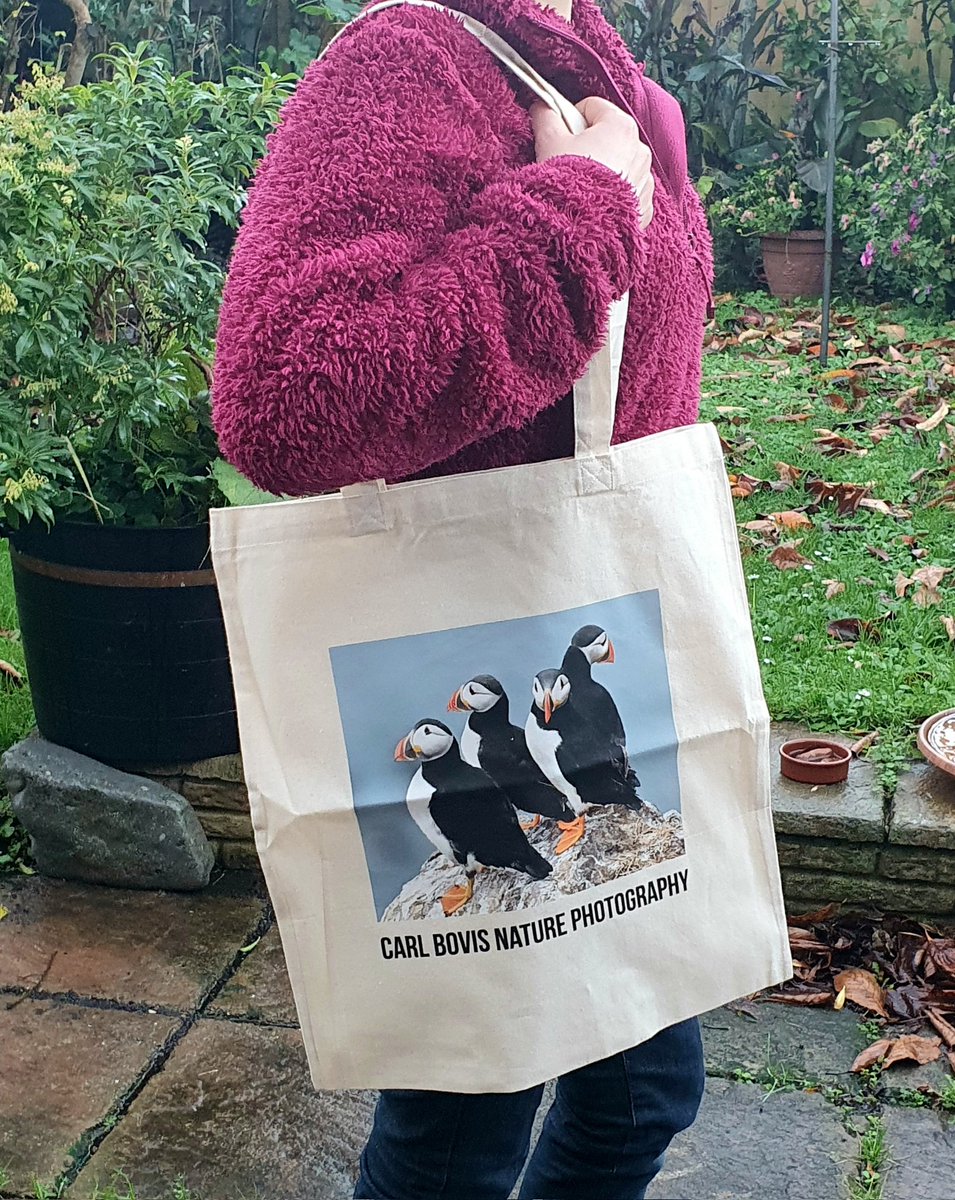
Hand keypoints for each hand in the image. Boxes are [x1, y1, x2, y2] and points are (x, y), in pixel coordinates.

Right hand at [531, 96, 653, 229]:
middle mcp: (640, 149)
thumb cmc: (568, 183)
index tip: (560, 135)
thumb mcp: (549, 142)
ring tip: (583, 190)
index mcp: (621, 125)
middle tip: (569, 165)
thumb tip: (541, 105)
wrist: (582, 231)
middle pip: (609, 136)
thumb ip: (545, 117)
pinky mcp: (645, 207)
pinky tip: (598, 207)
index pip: (593, 107)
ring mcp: (645, 180)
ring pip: (621, 165)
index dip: (571, 118)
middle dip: (589, 146)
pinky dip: (616, 197)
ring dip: (604, 172)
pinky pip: (629, 194)